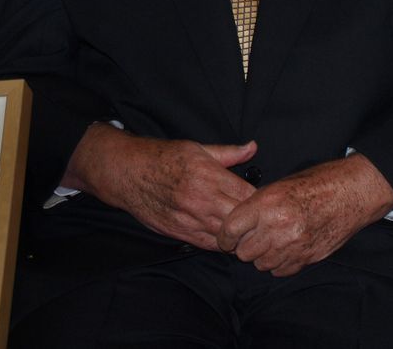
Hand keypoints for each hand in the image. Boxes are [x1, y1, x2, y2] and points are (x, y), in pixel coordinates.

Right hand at [62, 123, 257, 250]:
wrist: (127, 172)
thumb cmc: (162, 157)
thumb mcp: (196, 148)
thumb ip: (228, 153)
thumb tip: (252, 147)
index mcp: (208, 175)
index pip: (247, 195)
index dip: (260, 201)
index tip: (265, 201)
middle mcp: (201, 199)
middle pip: (240, 219)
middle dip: (253, 220)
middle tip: (260, 220)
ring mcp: (189, 218)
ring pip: (227, 236)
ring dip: (238, 235)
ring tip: (246, 232)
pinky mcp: (179, 232)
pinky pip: (208, 245)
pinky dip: (221, 244)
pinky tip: (226, 238)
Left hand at [216, 154, 392, 275]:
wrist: (349, 193)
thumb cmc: (313, 184)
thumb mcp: (277, 186)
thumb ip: (256, 206)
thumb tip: (238, 223)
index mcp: (266, 205)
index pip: (231, 230)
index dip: (224, 236)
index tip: (226, 237)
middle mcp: (277, 227)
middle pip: (244, 252)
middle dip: (244, 246)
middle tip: (250, 238)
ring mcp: (293, 246)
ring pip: (261, 264)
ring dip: (262, 256)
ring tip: (270, 241)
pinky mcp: (307, 258)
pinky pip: (281, 271)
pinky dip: (279, 263)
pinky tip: (284, 249)